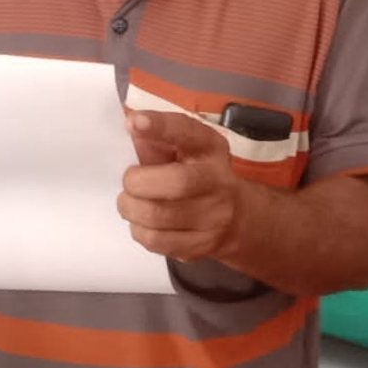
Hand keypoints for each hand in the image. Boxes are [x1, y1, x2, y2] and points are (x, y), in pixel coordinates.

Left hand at [119, 110, 251, 262]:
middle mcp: (218, 181)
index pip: (188, 132)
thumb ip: (158, 141)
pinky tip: (143, 222)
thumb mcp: (186, 151)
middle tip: (129, 182)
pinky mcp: (201, 246)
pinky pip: (156, 241)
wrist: (238, 219)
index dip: (161, 126)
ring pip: (158, 216)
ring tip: (130, 202)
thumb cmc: (200, 175)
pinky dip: (139, 230)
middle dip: (138, 182)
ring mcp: (213, 217)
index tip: (134, 121)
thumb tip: (132, 130)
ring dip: (131, 208)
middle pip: (176, 183)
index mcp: (211, 149)